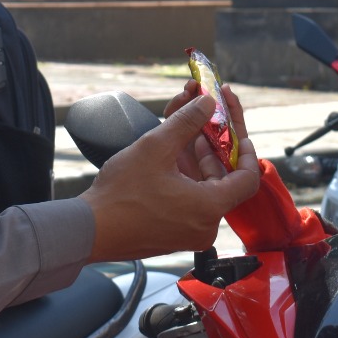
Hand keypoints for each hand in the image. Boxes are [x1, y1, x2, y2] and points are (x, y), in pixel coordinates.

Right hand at [83, 91, 259, 260]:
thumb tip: (207, 103)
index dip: (245, 149)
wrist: (89, 230)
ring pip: (205, 188)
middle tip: (204, 119)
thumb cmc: (120, 194)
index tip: (235, 130)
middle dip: (213, 146)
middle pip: (224, 179)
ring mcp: (190, 233)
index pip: (248, 177)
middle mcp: (206, 225)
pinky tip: (171, 156)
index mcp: (209, 207)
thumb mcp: (155, 147)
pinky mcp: (175, 234)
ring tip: (183, 132)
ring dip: (197, 159)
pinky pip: (191, 201)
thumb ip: (187, 122)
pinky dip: (186, 177)